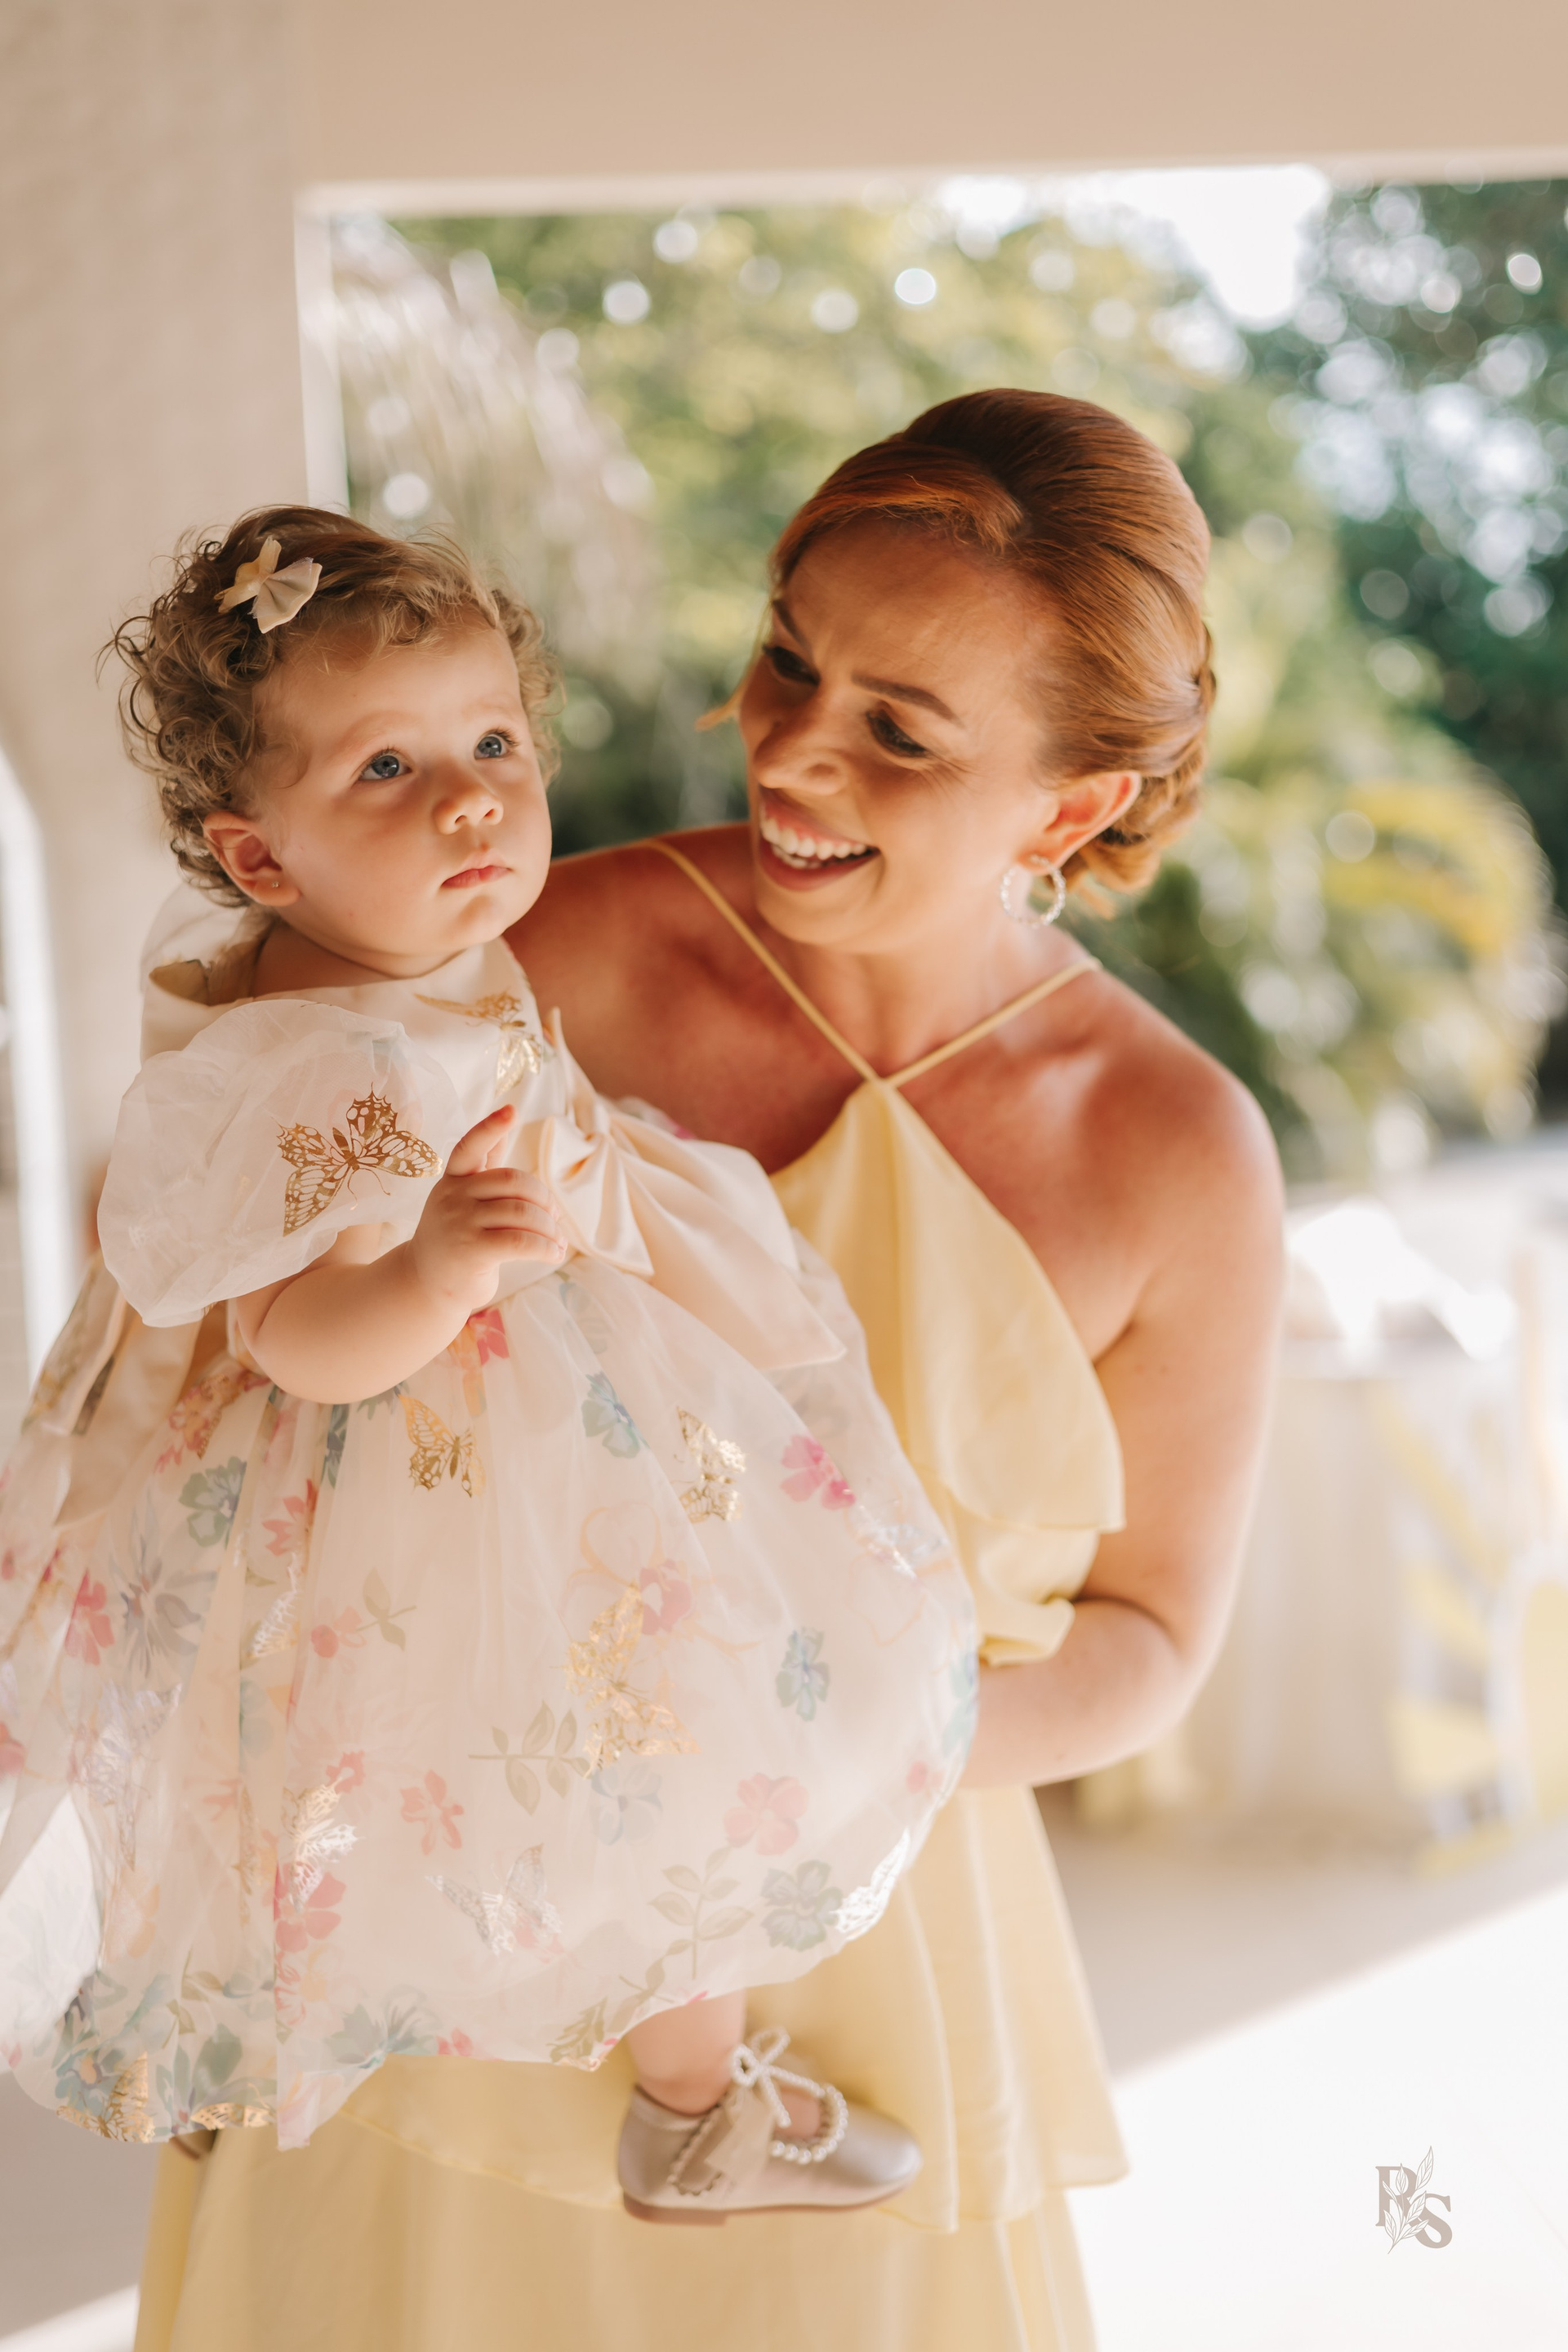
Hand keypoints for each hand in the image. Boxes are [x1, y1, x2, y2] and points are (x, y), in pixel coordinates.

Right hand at [407, 1106, 566, 1311]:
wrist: (425, 1284)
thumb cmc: (454, 1237)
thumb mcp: (463, 1197)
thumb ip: (484, 1165)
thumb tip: (504, 1122)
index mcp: (453, 1178)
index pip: (471, 1146)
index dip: (491, 1127)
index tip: (512, 1110)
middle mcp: (453, 1196)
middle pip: (514, 1181)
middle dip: (543, 1198)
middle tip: (555, 1217)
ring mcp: (461, 1223)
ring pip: (522, 1213)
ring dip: (550, 1229)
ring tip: (558, 1242)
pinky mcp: (473, 1251)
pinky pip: (522, 1241)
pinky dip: (546, 1247)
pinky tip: (554, 1254)